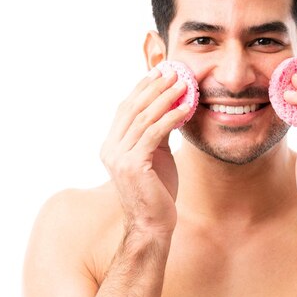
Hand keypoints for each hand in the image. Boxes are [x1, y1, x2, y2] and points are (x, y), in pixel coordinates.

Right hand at [100, 67, 189, 237]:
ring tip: (183, 84)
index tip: (160, 72)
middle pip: (132, 108)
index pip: (126, 108)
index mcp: (112, 145)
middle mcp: (110, 149)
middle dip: (154, 87)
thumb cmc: (157, 191)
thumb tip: (170, 105)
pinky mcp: (133, 165)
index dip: (142, 88)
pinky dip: (171, 118)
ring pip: (143, 118)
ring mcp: (119, 157)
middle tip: (174, 72)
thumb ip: (156, 133)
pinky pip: (154, 134)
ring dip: (165, 98)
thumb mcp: (155, 155)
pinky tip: (185, 108)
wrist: (153, 224)